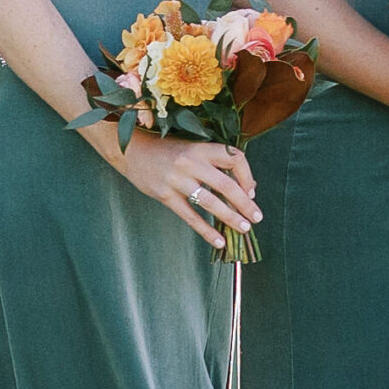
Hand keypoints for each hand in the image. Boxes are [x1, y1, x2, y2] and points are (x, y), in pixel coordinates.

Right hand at [116, 132, 258, 250]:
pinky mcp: (164, 195)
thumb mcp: (193, 148)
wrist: (131, 150)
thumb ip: (216, 163)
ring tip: (244, 228)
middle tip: (257, 218)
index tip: (252, 191)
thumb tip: (247, 187)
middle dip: (245, 204)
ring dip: (230, 218)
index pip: (235, 159)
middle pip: (226, 185)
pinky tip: (219, 241)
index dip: (247, 176)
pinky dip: (206, 230)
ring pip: (210, 202)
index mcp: (201, 148)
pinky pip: (190, 216)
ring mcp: (177, 180)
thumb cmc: (168, 150)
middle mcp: (191, 163)